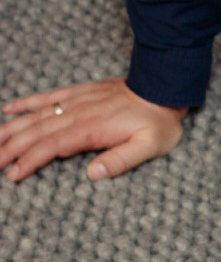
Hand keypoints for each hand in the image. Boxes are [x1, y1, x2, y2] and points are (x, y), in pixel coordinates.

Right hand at [1, 78, 187, 181]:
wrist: (165, 86)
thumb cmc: (159, 121)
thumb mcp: (149, 146)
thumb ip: (121, 160)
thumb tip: (93, 174)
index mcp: (91, 128)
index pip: (52, 146)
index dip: (31, 160)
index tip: (13, 175)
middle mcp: (79, 113)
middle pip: (36, 131)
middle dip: (10, 147)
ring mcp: (77, 101)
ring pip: (36, 115)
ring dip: (11, 128)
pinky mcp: (80, 93)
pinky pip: (49, 96)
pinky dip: (27, 102)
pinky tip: (9, 108)